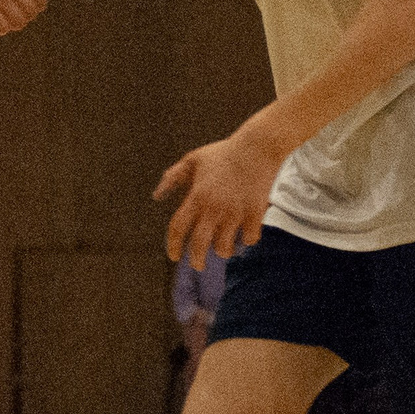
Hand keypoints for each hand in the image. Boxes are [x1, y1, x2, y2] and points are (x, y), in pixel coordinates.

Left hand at [154, 131, 286, 268]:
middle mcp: (214, 208)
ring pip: (224, 245)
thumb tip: (157, 196)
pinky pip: (249, 238)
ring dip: (222, 251)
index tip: (174, 256)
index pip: (178, 227)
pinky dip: (246, 241)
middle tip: (197, 266)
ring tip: (223, 250)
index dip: (173, 245)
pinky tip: (244, 238)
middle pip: (200, 244)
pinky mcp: (255, 212)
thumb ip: (173, 178)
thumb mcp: (193, 160)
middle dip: (197, 260)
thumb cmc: (223, 152)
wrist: (257, 147)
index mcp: (197, 196)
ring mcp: (235, 211)